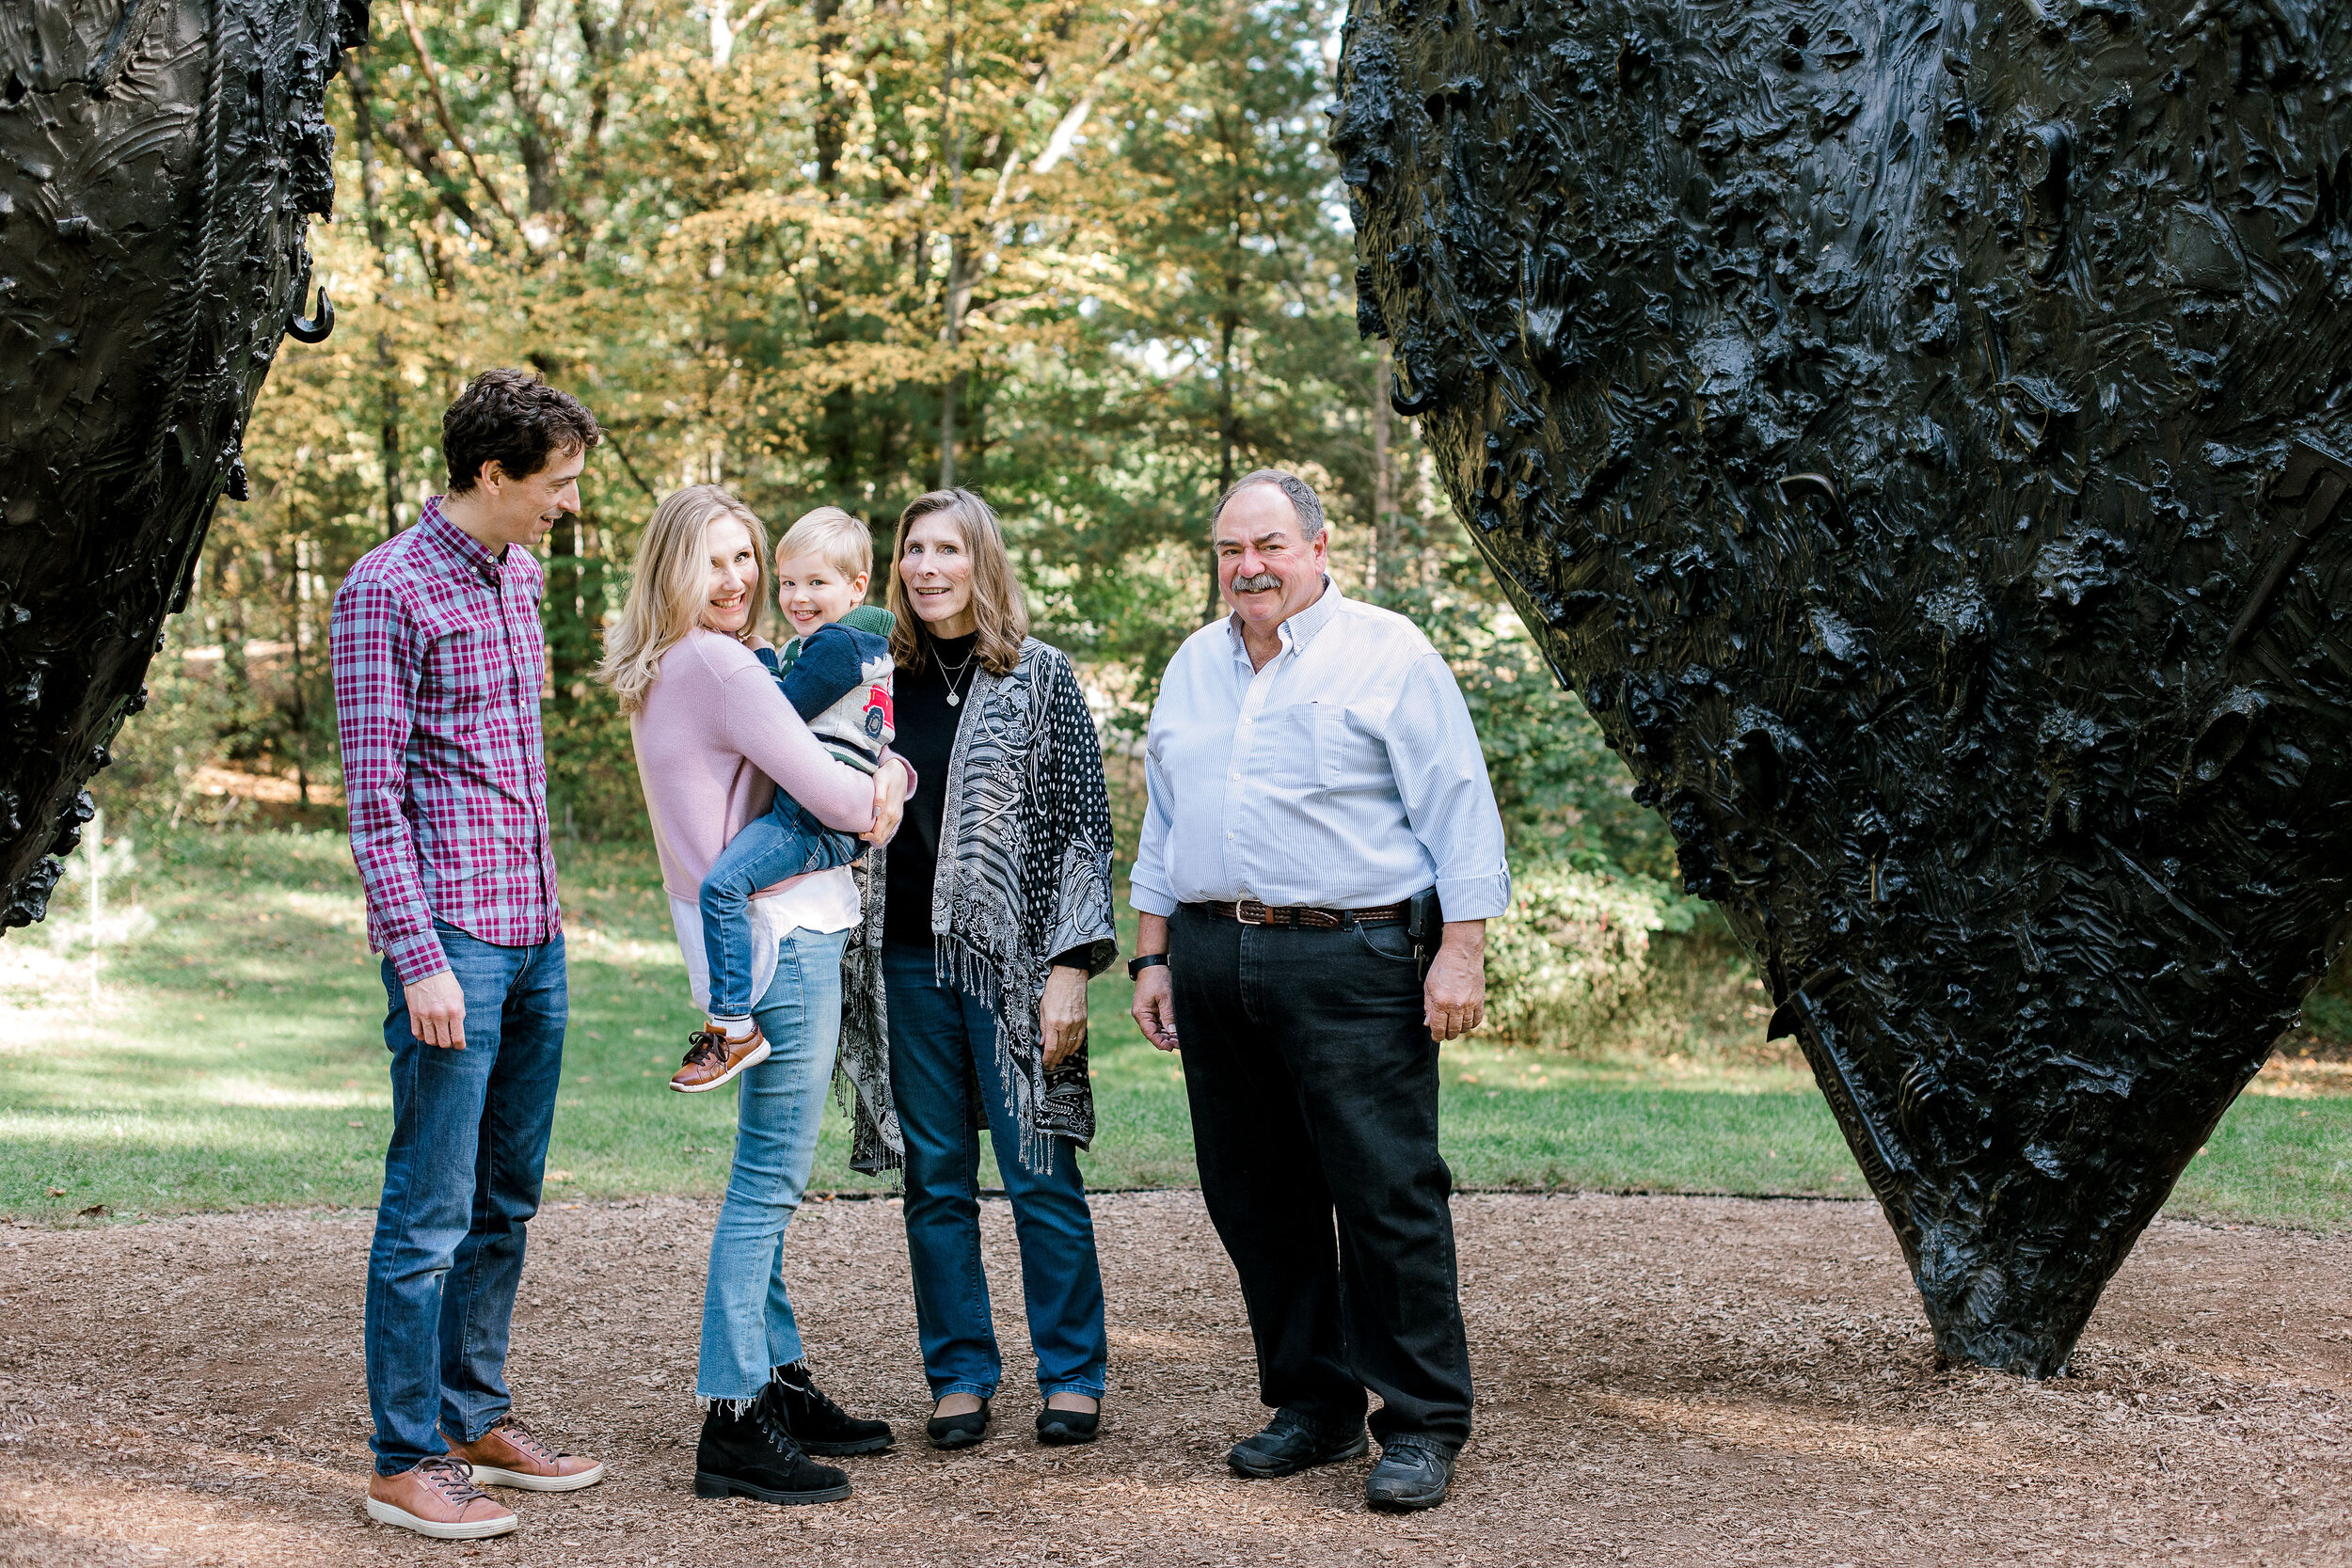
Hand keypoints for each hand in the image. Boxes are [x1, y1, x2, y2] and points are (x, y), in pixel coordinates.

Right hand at [404, 969, 467, 1048]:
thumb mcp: (459, 997)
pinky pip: (417, 1033)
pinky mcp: (414, 1014)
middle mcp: (440, 1016)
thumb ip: (459, 1014)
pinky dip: (422, 1036)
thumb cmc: (446, 983)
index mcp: (455, 1011)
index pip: (458, 1038)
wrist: (426, 970)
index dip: (459, 1045)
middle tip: (448, 1040)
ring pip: (430, 1040)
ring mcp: (426, 1016)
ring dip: (434, 1040)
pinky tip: (426, 1031)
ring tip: (437, 1035)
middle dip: (447, 1043)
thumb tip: (458, 1030)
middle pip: (443, 1042)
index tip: (459, 1046)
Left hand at [862, 758, 910, 845]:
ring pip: (884, 835)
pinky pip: (887, 830)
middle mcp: (894, 817)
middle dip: (869, 836)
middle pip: (881, 838)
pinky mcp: (896, 816)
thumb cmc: (887, 775)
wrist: (899, 771)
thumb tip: (877, 812)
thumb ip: (879, 798)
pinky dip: (878, 830)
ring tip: (863, 825)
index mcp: (890, 812)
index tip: (858, 830)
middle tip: (859, 828)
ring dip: (873, 834)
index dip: (866, 835)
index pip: (878, 834)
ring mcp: (896, 817)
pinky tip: (871, 823)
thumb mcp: (881, 782)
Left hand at [1041, 965, 1089, 1069]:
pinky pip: (1080, 1038)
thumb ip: (1043, 1026)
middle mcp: (1066, 1024)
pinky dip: (1075, 1046)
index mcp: (1053, 1022)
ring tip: (1059, 1060)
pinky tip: (1070, 1051)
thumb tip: (1042, 1042)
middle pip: (1061, 1049)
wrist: (1070, 976)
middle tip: (1051, 1066)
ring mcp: (1077, 1023)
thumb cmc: (1054, 989)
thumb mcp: (1042, 1007)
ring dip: (1064, 1055)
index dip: (1047, 1058)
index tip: (1044, 1063)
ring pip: (1071, 1045)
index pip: (1051, 1047)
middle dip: (1055, 1059)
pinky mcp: (1084, 1020)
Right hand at [1131, 965, 1178, 1051]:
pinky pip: (1159, 1021)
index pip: (1150, 1033)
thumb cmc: (1157, 979)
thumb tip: (1173, 1032)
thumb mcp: (1165, 998)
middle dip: (1166, 1040)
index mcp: (1141, 1013)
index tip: (1172, 1048)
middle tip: (1180, 1044)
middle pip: (1154, 1033)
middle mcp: (1142, 1015)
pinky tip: (1176, 1031)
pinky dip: (1167, 1027)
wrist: (1153, 964)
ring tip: (1180, 1040)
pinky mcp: (1152, 1008)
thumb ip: (1168, 1016)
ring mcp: (1147, 1012)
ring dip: (1168, 1035)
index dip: (1160, 1043)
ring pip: (1157, 1028)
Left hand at [1423, 920, 1486, 1041]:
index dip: (1437, 1036)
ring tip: (1455, 1027)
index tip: (1436, 1037)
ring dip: (1459, 1030)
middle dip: (1447, 1034)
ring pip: (1465, 1027)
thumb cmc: (1443, 968)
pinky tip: (1466, 1021)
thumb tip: (1428, 1024)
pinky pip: (1477, 1020)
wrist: (1462, 954)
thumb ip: (1428, 1007)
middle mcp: (1456, 1006)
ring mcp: (1470, 1004)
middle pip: (1453, 1030)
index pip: (1439, 1028)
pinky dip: (1471, 1024)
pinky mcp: (1480, 1000)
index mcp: (1441, 1002)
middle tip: (1445, 1033)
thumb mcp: (1429, 987)